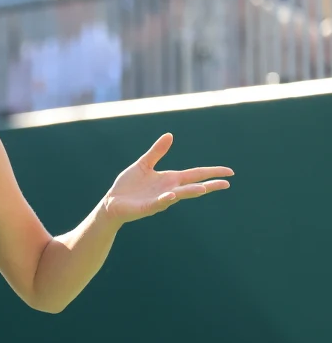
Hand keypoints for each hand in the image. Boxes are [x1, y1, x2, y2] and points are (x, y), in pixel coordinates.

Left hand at [102, 133, 232, 224]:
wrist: (112, 202)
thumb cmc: (128, 185)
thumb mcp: (143, 164)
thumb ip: (157, 152)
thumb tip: (170, 135)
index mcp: (170, 179)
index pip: (196, 175)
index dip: (212, 172)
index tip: (229, 172)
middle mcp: (169, 190)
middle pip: (193, 186)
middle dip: (210, 184)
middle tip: (227, 183)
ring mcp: (160, 199)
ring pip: (179, 195)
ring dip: (190, 192)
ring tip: (203, 188)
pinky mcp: (147, 207)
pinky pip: (158, 203)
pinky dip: (165, 199)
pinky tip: (171, 195)